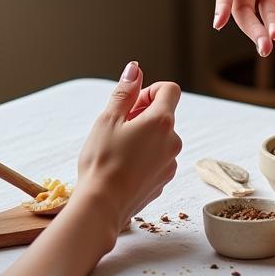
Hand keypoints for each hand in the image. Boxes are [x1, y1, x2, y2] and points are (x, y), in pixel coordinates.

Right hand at [74, 62, 181, 229]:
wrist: (102, 206)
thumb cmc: (101, 161)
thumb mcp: (108, 119)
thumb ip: (125, 91)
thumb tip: (135, 68)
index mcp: (161, 121)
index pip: (170, 90)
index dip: (149, 91)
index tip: (130, 105)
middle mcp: (173, 141)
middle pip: (163, 115)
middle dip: (142, 115)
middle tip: (117, 128)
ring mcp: (171, 163)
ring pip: (160, 138)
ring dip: (143, 137)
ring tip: (118, 150)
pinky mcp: (164, 181)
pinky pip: (157, 159)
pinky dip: (144, 157)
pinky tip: (123, 168)